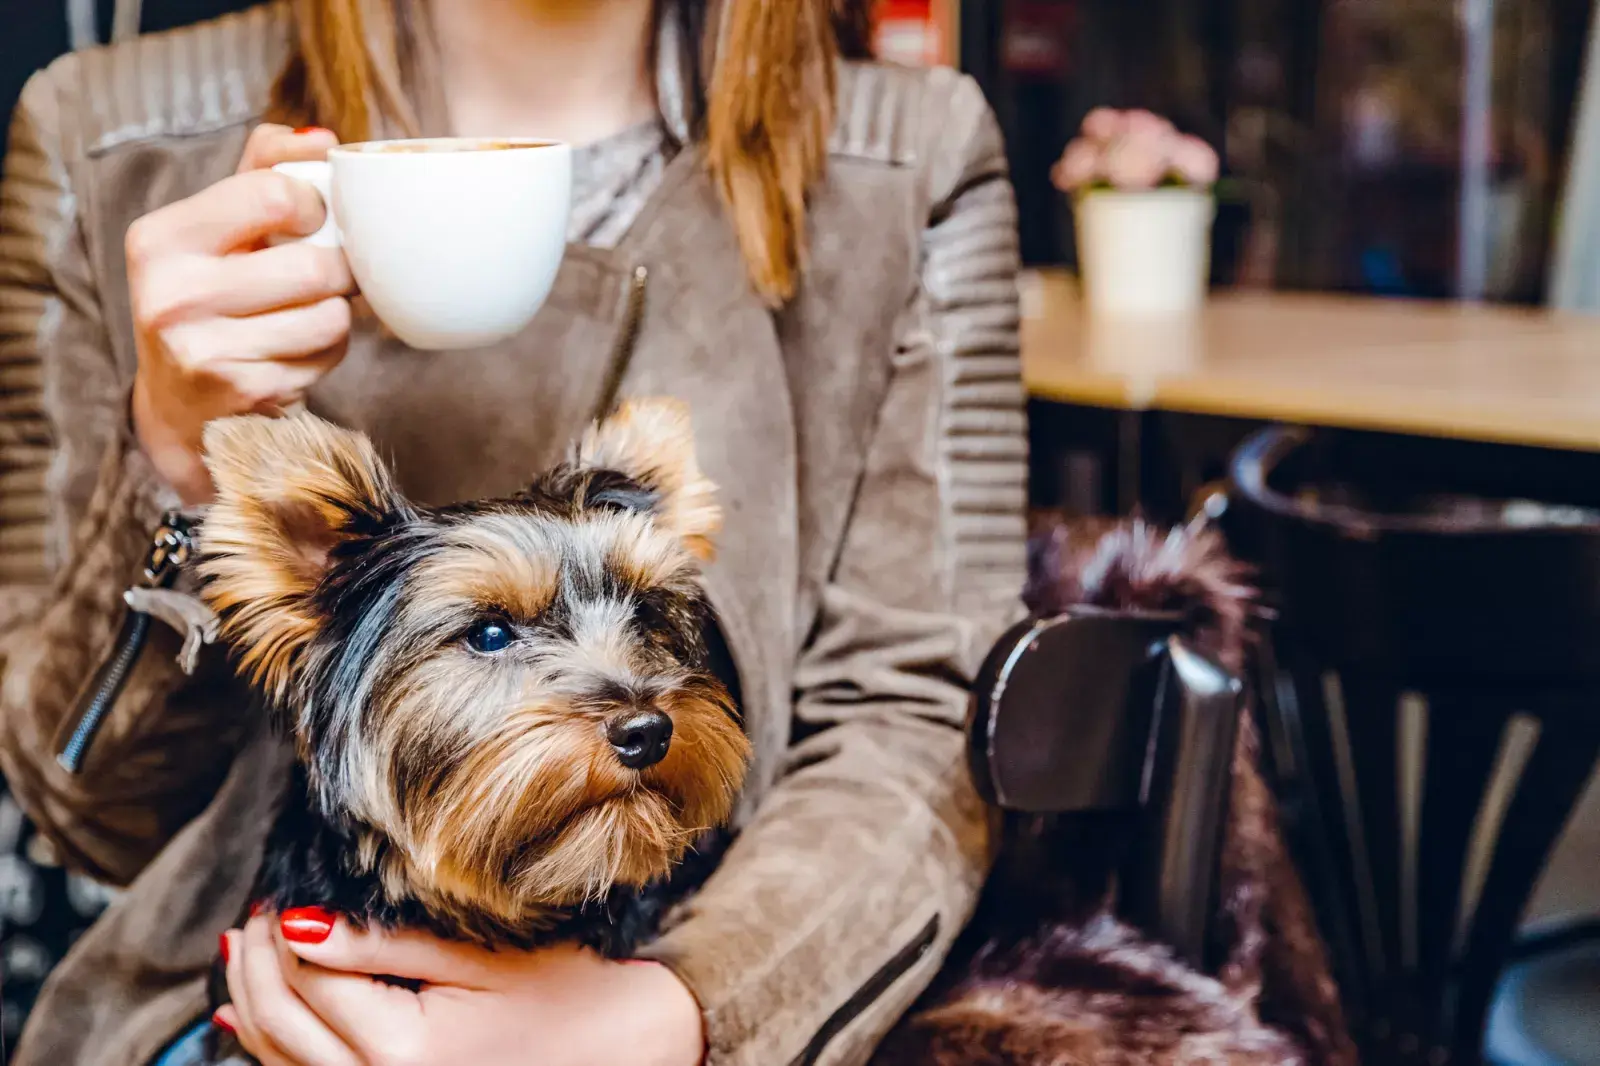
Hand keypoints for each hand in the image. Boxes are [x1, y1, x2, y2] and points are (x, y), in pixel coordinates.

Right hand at [128, 124, 354, 503]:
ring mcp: (205, 351)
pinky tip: (297, 351)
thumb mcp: (215, 230)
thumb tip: (320, 140)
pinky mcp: (246, 392)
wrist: (182, 406)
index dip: (313, 205)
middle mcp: (172, 295)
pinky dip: (330, 350)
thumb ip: (261, 171)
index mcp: (159, 239)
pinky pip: (330, 354)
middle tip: (327, 274)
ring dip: (337, 313)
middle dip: (336, 268)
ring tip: (308, 313)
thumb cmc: (209, 300)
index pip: (273, 194)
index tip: (310, 219)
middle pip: (313, 264)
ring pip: (331, 314)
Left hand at [216, 909, 705, 1065]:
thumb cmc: (574, 998)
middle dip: (258, 964)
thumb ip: (390, 943)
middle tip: (256, 912)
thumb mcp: (484, 958)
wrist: (634, 1052)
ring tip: (242, 949)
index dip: (283, 929)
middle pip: (281, 1024)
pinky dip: (271, 1049)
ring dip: (254, 1003)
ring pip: (281, 1061)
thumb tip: (301, 921)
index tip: (277, 888)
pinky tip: (247, 1018)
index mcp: (406, 1053)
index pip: (310, 979)